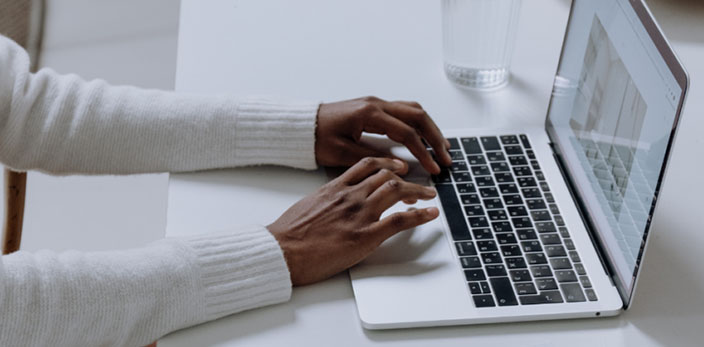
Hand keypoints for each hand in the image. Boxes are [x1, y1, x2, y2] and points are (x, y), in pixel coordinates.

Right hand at [267, 157, 439, 285]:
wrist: (283, 250)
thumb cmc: (289, 233)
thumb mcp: (308, 205)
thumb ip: (327, 200)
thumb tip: (334, 202)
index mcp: (335, 187)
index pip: (367, 165)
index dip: (387, 164)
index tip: (396, 167)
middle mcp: (351, 196)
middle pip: (387, 176)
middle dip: (407, 178)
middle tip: (418, 185)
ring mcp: (360, 214)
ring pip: (396, 191)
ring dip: (418, 192)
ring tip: (429, 195)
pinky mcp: (365, 235)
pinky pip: (400, 220)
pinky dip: (420, 215)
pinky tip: (430, 213)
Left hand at [315, 96, 451, 174]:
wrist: (301, 126)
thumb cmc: (317, 139)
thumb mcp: (342, 154)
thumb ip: (373, 158)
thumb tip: (401, 166)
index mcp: (369, 114)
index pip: (407, 132)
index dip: (423, 152)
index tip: (434, 168)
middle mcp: (376, 104)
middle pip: (417, 116)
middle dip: (435, 137)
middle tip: (446, 157)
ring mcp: (375, 103)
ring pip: (413, 110)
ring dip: (430, 128)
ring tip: (441, 147)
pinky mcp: (373, 108)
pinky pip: (403, 111)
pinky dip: (418, 123)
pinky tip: (424, 137)